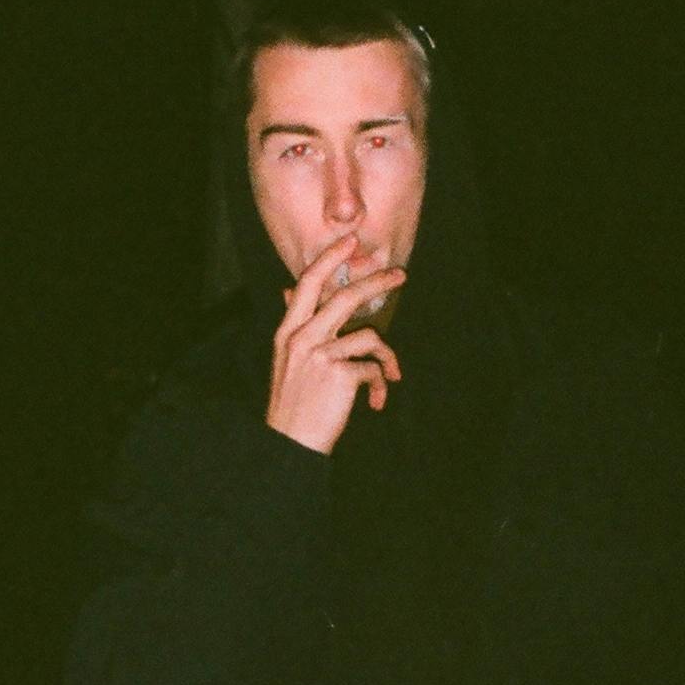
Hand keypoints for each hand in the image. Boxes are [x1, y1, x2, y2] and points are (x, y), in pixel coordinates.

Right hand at [265, 233, 404, 456]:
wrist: (290, 443)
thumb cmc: (292, 402)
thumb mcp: (285, 359)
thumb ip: (294, 324)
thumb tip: (288, 289)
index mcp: (287, 331)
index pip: (309, 283)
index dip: (330, 258)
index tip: (349, 240)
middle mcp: (302, 338)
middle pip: (346, 297)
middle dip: (377, 282)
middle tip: (399, 274)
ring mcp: (320, 355)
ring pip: (369, 336)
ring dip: (387, 357)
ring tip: (389, 377)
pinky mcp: (340, 374)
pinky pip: (373, 368)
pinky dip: (380, 385)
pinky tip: (374, 402)